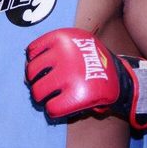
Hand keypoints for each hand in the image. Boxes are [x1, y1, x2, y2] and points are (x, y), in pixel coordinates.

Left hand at [26, 27, 146, 129]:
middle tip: (42, 86)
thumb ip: (53, 48)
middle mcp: (64, 53)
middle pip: (31, 72)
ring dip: (41, 96)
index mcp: (62, 37)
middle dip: (35, 81)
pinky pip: (52, 108)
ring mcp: (70, 74)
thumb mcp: (75, 41)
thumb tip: (26, 66)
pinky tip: (58, 106)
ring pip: (37, 91)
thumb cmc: (90, 59)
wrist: (119, 77)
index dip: (33, 62)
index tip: (40, 69)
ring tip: (49, 97)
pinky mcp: (77, 95)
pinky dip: (52, 110)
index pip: (32, 51)